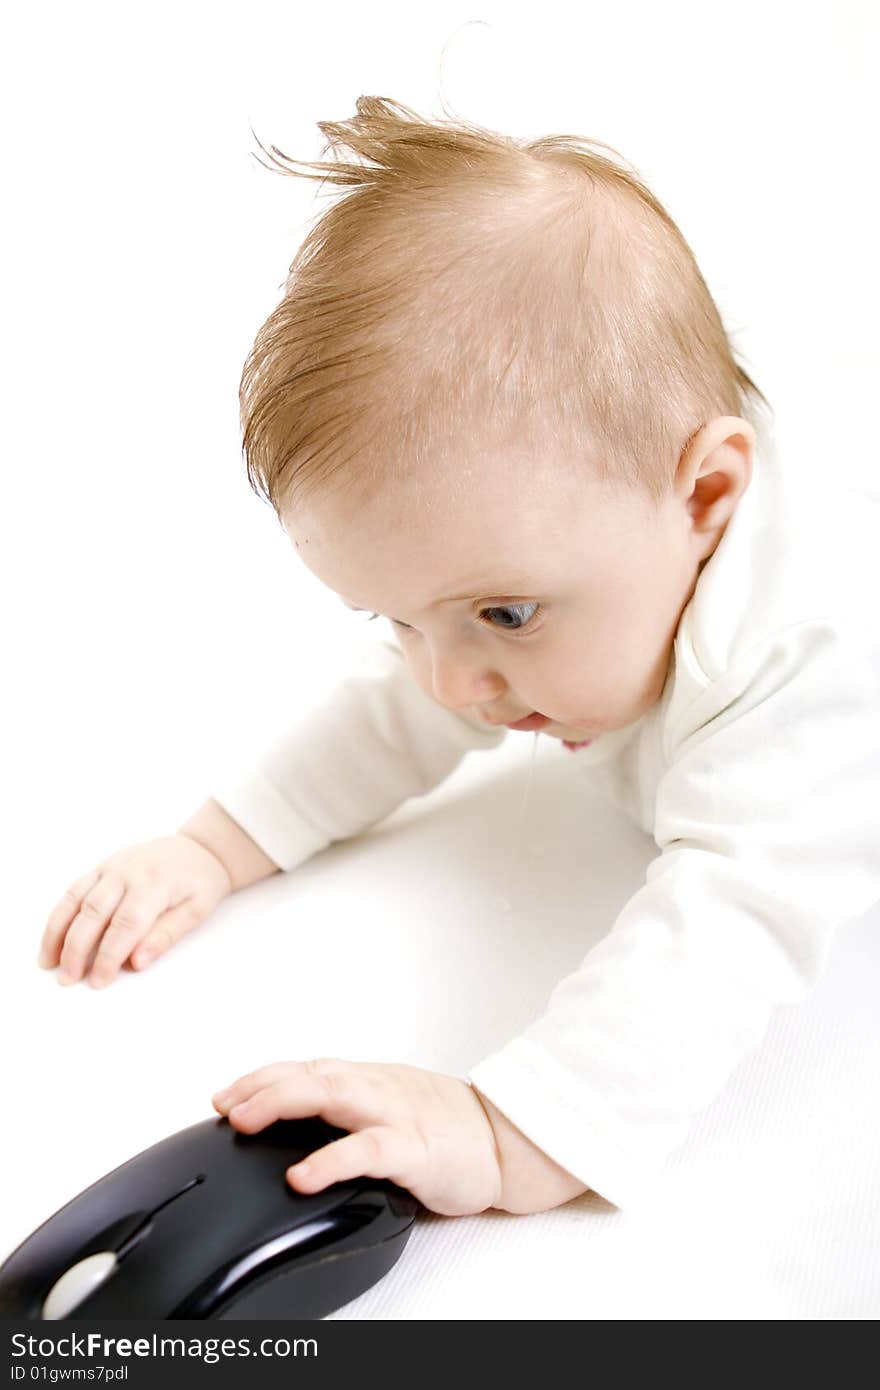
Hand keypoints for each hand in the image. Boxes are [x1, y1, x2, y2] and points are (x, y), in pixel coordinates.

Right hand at [38, 835, 233, 988]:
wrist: (199, 848)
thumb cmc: (200, 882)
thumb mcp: (196, 910)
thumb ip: (166, 935)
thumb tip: (137, 963)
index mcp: (154, 883)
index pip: (126, 925)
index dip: (108, 956)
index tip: (97, 982)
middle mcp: (127, 872)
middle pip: (93, 913)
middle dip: (76, 949)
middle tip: (66, 979)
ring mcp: (111, 866)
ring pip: (75, 900)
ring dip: (57, 933)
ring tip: (47, 963)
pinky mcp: (101, 866)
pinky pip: (74, 890)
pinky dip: (59, 915)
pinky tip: (52, 938)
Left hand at [212, 1058, 502, 1215]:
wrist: (506, 1141)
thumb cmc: (447, 1128)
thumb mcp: (388, 1105)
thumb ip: (347, 1106)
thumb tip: (295, 1115)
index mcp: (366, 1080)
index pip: (304, 1068)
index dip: (260, 1078)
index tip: (223, 1094)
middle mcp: (374, 1088)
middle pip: (309, 1073)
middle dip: (260, 1086)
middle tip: (223, 1105)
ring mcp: (394, 1114)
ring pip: (331, 1094)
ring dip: (282, 1102)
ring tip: (245, 1120)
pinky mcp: (414, 1149)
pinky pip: (367, 1150)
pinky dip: (330, 1160)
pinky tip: (302, 1175)